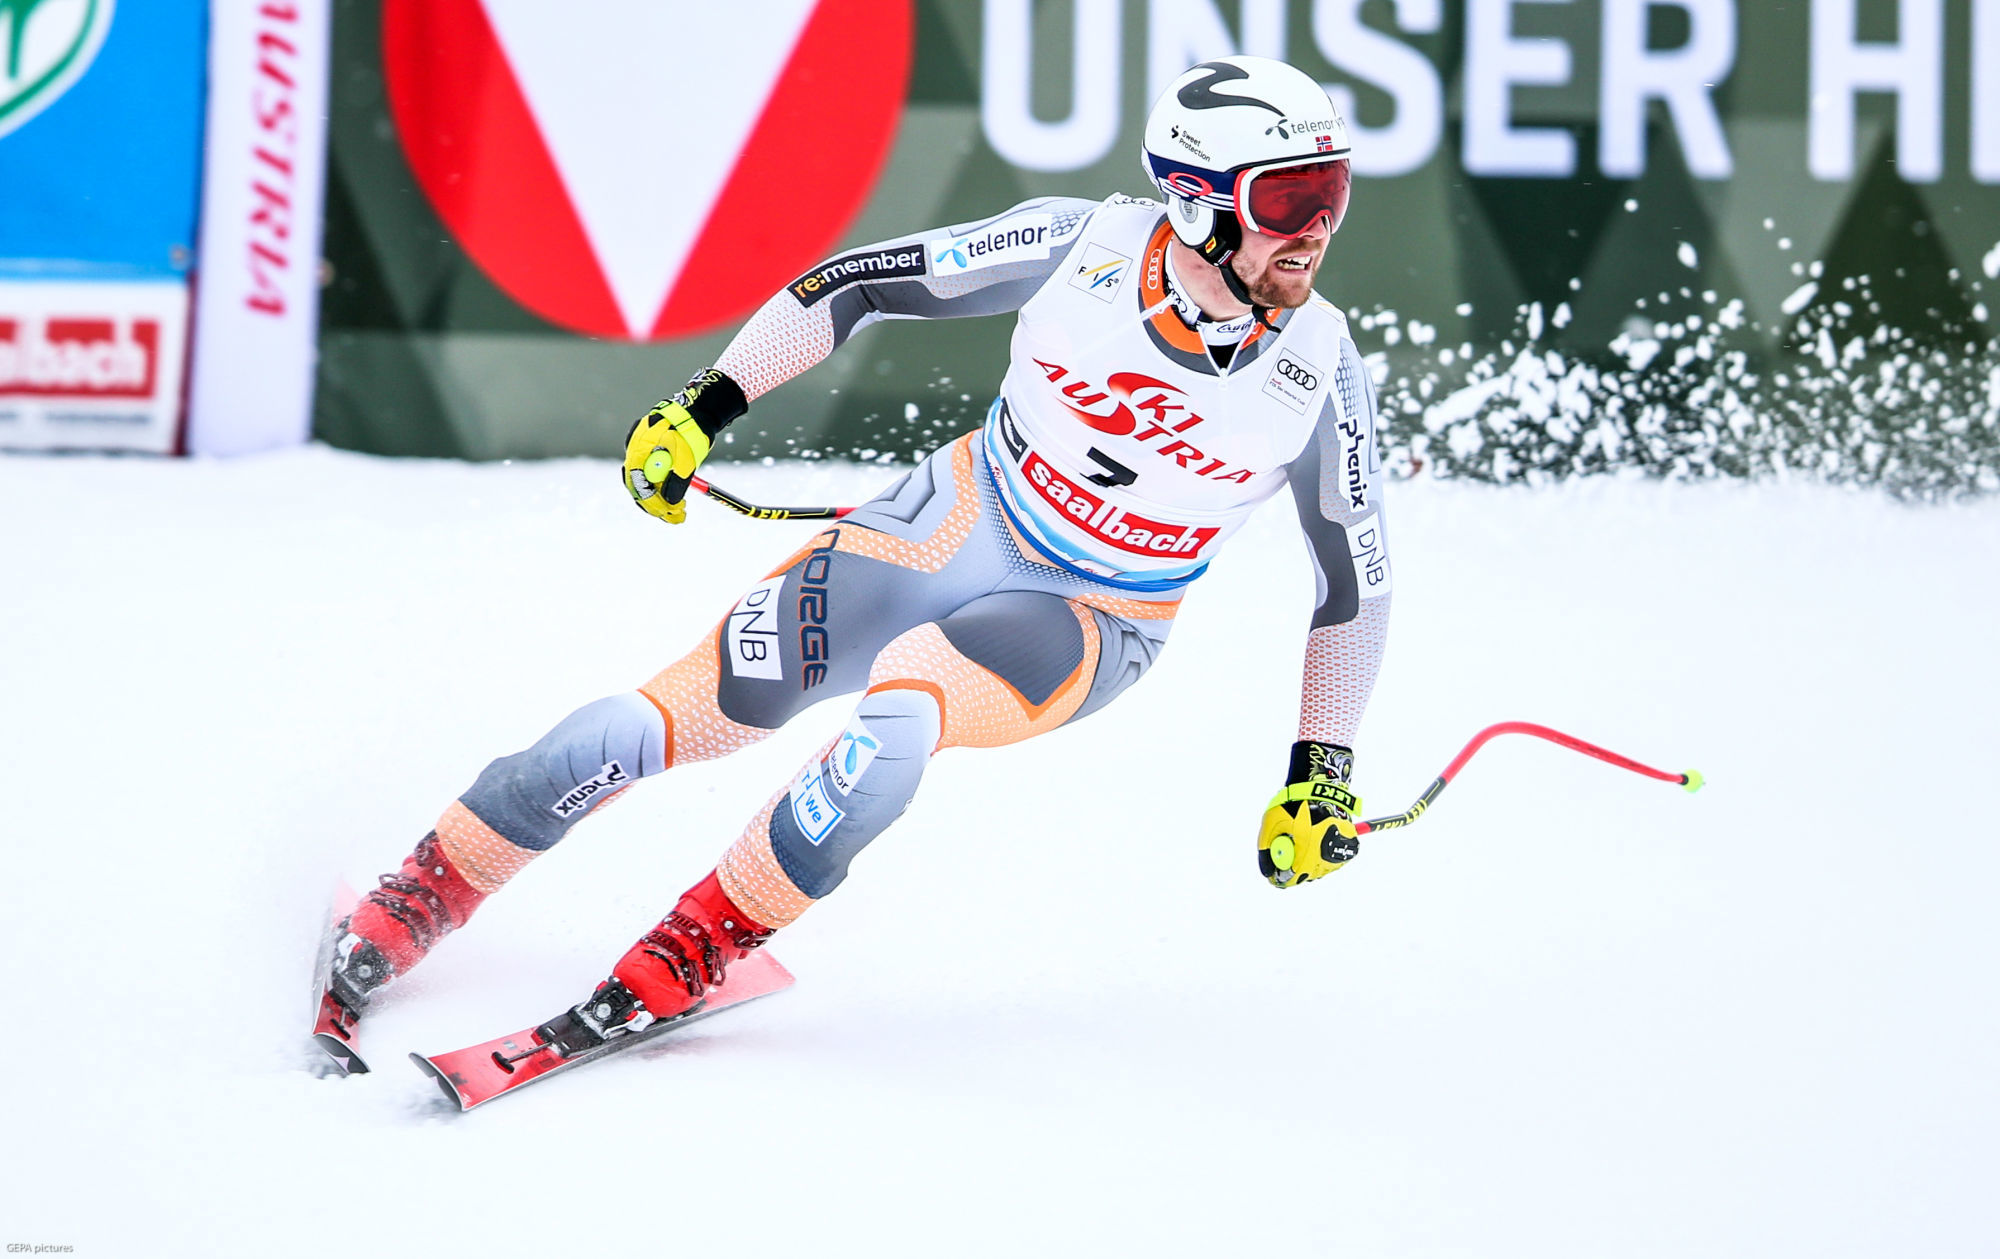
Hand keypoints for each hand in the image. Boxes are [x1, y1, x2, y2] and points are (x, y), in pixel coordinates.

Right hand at [624, 369, 747, 522]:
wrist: (699, 409)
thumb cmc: (692, 431)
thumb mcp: (687, 459)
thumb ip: (677, 482)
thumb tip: (671, 504)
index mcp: (639, 448)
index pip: (638, 483)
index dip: (652, 502)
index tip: (668, 514)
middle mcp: (635, 449)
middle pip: (639, 484)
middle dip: (656, 504)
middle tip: (677, 516)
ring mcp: (642, 449)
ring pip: (646, 481)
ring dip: (660, 498)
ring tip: (680, 510)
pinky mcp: (651, 450)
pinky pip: (652, 474)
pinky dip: (662, 487)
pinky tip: (676, 498)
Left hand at [1257, 741, 1360, 886]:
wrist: (1321, 786)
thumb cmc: (1293, 803)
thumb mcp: (1271, 824)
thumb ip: (1266, 850)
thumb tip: (1267, 873)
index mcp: (1306, 855)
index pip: (1293, 879)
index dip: (1282, 879)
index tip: (1275, 876)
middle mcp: (1325, 858)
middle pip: (1307, 876)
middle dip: (1295, 869)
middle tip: (1288, 857)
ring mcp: (1340, 853)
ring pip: (1322, 869)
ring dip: (1311, 862)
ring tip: (1303, 843)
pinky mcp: (1350, 846)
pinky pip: (1334, 859)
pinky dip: (1324, 854)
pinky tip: (1316, 840)